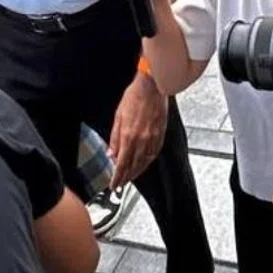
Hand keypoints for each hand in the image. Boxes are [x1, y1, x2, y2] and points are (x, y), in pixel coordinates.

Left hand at [107, 70, 166, 188]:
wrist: (152, 87)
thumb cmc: (134, 96)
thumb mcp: (118, 116)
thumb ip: (114, 137)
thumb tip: (111, 153)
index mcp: (128, 136)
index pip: (121, 164)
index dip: (117, 177)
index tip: (114, 185)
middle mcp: (141, 140)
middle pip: (133, 166)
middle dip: (126, 177)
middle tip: (121, 184)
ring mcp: (152, 138)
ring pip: (144, 162)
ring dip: (137, 172)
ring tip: (131, 177)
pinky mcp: (161, 134)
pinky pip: (154, 154)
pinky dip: (148, 162)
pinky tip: (144, 164)